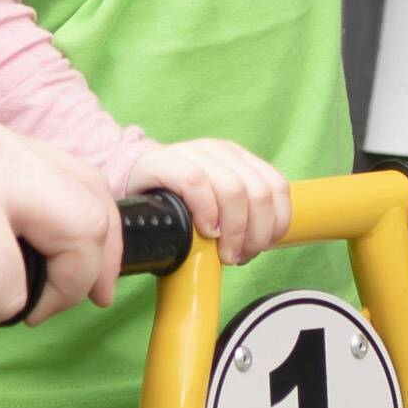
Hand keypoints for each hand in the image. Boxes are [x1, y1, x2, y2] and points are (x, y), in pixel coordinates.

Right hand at [138, 137, 299, 262]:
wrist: (131, 183)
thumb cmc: (176, 201)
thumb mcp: (216, 203)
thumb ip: (241, 214)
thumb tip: (261, 245)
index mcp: (239, 159)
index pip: (276, 187)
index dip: (276, 221)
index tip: (264, 246)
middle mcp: (221, 152)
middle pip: (258, 193)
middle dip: (255, 233)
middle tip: (238, 256)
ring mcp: (194, 153)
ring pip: (234, 190)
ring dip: (234, 230)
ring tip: (223, 252)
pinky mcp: (166, 162)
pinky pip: (196, 183)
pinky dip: (206, 212)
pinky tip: (203, 230)